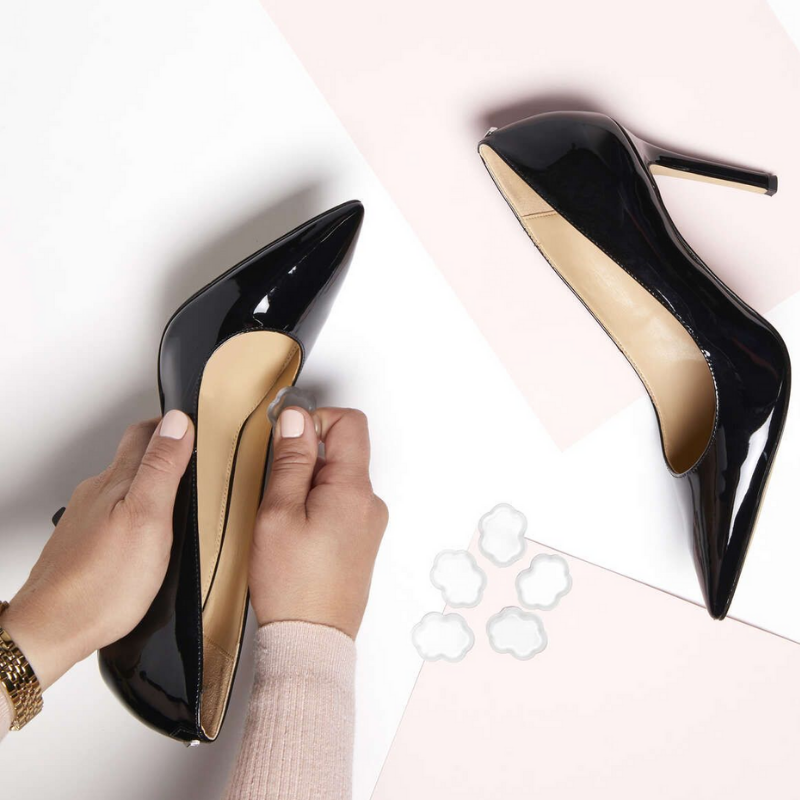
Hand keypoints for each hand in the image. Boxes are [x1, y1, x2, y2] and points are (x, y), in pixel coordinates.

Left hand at [1, 411, 193, 689]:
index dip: (171, 425)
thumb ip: (162, 468)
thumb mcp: (148, 518)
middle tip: (191, 455)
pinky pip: (113, 516)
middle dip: (162, 452)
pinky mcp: (83, 544)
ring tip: (175, 496)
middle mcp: (97, 494)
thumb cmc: (102, 583)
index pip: (145, 434)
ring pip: (122, 488)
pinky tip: (146, 535)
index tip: (195, 426)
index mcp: (117, 481)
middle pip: (132, 458)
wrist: (52, 630)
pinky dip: (134, 514)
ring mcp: (86, 520)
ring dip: (148, 485)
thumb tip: (176, 421)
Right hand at [250, 407, 387, 638]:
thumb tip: (297, 419)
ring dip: (310, 485)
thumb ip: (291, 460)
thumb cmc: (292, 584)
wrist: (311, 640)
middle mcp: (370, 503)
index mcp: (354, 490)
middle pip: (344, 451)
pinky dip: (317, 505)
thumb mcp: (278, 512)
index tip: (287, 435)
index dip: (316, 419)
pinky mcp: (362, 540)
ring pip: (339, 479)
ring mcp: (369, 523)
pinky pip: (341, 504)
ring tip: (286, 521)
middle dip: (307, 458)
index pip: (350, 424)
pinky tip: (297, 535)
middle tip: (278, 489)